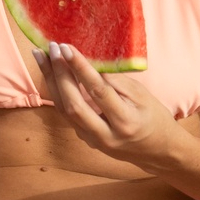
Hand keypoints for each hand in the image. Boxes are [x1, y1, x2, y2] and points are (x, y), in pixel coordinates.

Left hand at [35, 41, 182, 167]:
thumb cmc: (154, 117)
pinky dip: (57, 91)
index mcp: (126, 121)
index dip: (80, 68)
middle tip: (51, 48)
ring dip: (51, 80)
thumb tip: (90, 60)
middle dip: (59, 74)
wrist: (158, 151)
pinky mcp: (85, 138)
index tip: (66, 47)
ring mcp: (92, 140)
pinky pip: (66, 113)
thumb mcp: (142, 95)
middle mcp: (106, 135)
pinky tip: (50, 72)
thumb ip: (115, 81)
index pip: (98, 91)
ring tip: (40, 55)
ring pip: (64, 109)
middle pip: (74, 104)